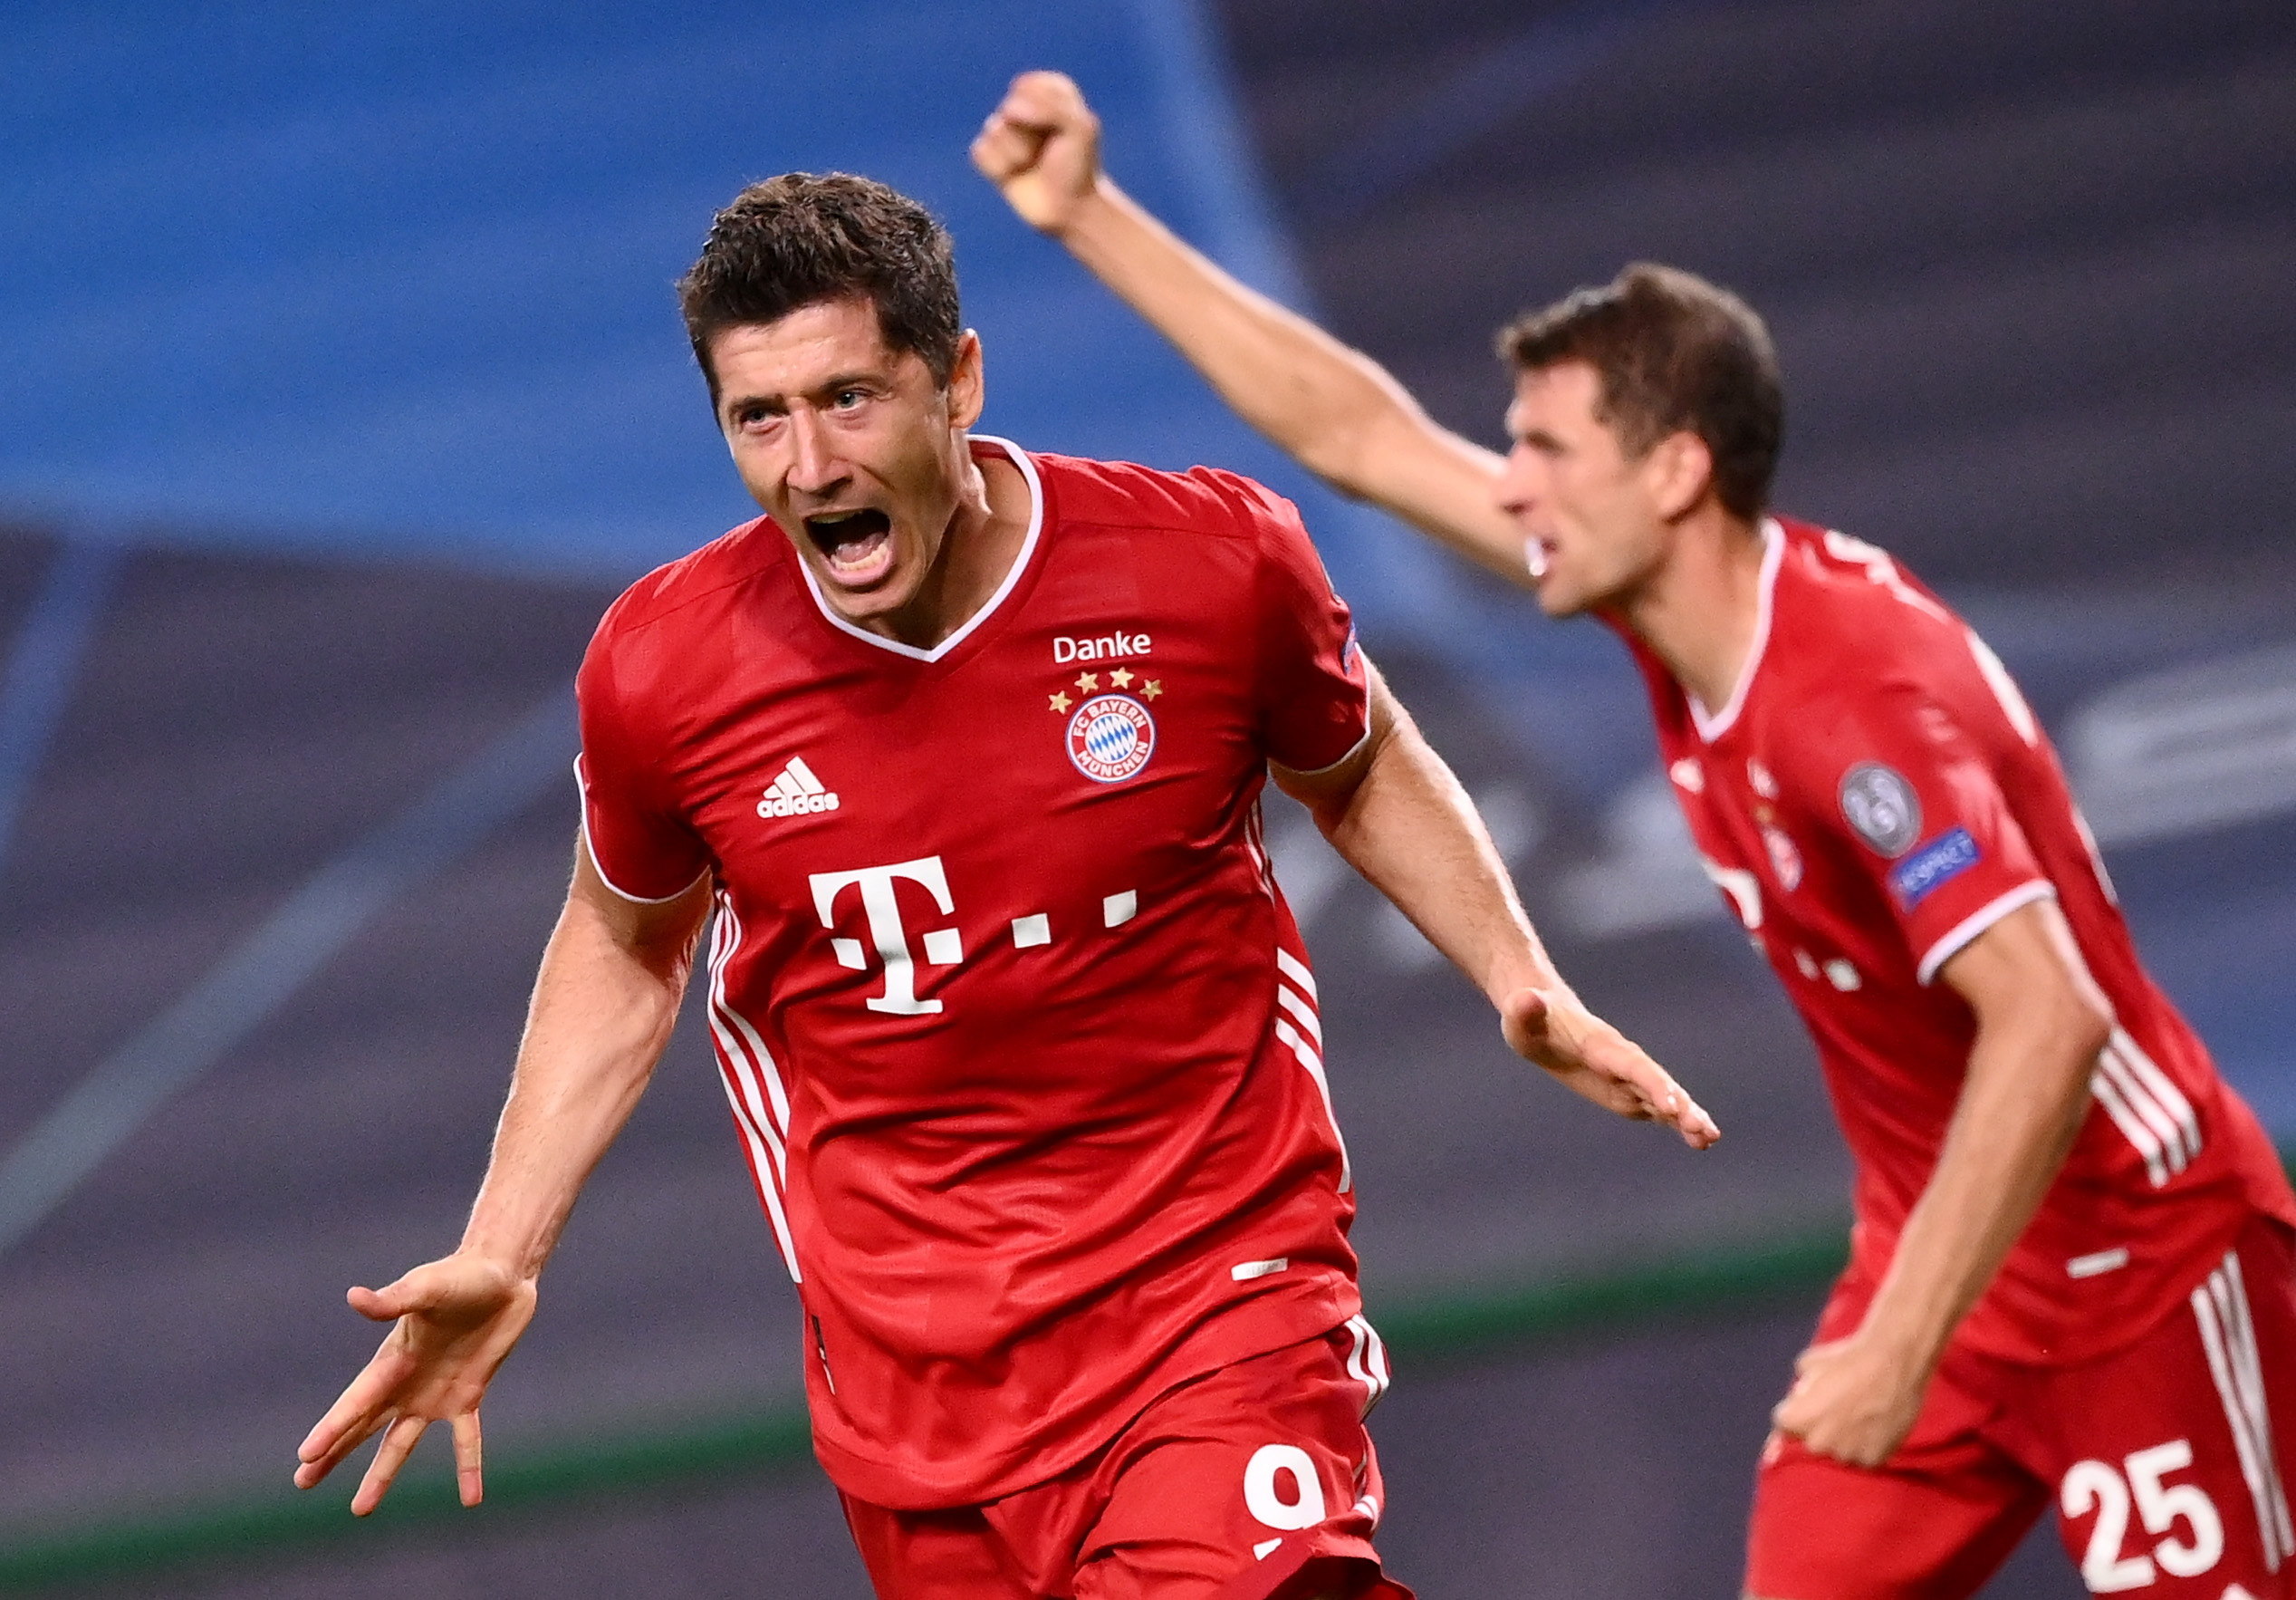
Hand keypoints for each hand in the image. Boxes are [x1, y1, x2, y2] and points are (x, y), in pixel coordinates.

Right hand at [294, 1253, 538, 1513]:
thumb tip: (354, 1296)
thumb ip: (393, 1301)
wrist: (502, 1275)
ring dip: (382, 1475)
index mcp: (391, 1360)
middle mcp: (405, 1383)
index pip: (356, 1403)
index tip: (305, 1458)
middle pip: (362, 1427)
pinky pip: (466, 1441)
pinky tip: (471, 1499)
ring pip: (402, 1443)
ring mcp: (435, 1394)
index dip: (332, 1430)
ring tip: (360, 1509)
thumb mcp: (425, 1288)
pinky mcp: (468, 1396)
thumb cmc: (459, 1276)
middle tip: (303, 1483)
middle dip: (333, 1453)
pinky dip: (468, 1468)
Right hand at [972, 70, 1103, 234]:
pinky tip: (1014, 175)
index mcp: (1050, 91)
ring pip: (994, 129)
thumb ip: (1049, 107)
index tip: (1062, 128)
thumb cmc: (1079, 168)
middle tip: (1048, 151)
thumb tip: (1007, 110)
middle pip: (1010, 107)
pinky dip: (999, 167)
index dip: (1043, 110)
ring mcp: (1006, 131)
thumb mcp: (1080, 129)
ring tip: (1031, 164)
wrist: (1069, 208)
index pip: (1029, 86)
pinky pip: (980, 151)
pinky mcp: (991, 156)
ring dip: (1017, 152)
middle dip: (1030, 134)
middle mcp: (1026, 107)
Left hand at [1501, 987, 1719, 1147]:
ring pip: (1663, 1097)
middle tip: (1704, 1132)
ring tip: (1709, 1140)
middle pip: (1656, 1083)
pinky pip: (1656, 1106)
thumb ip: (1524, 1010)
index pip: (1631, 1065)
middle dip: (1680, 1106)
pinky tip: (1698, 1140)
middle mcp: (1621, 1060)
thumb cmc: (1528, 1020)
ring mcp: (1626, 1076)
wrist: (1541, 1017)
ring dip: (1687, 1117)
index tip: (1673, 1106)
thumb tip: (1527, 1000)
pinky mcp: (1625, 1089)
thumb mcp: (1518, 1016)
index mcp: (1599, 1046)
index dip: (1653, 1084)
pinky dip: (1677, 1121)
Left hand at [1770, 1332, 1929, 1466]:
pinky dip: (1869, 1446)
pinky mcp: (1873, 1460)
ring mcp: (1846, 1454)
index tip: (1808, 1407)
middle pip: (1813, 1443)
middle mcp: (1817, 1443)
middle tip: (1839, 1410)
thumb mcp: (1808, 1363)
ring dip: (1846, 1441)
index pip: (1785, 1425)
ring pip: (1840, 1452)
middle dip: (1820, 1429)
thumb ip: (1799, 1387)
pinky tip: (1876, 1426)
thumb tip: (1800, 1396)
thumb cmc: (1848, 1358)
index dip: (1796, 1413)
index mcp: (1796, 1420)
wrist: (1892, 1363)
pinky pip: (1864, 1458)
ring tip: (1861, 1417)